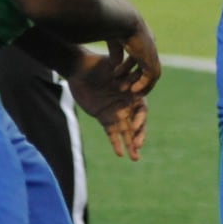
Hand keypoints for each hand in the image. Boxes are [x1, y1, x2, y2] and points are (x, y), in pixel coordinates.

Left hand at [66, 44, 156, 160]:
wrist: (80, 69)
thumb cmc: (98, 64)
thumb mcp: (114, 66)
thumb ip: (126, 73)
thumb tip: (138, 73)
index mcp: (133, 93)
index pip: (142, 109)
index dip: (140, 119)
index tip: (134, 126)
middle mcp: (127, 104)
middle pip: (137, 124)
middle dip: (139, 136)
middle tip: (137, 146)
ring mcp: (116, 112)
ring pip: (126, 132)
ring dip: (131, 145)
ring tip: (135, 158)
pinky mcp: (105, 118)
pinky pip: (112, 133)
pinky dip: (116, 143)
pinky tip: (119, 154)